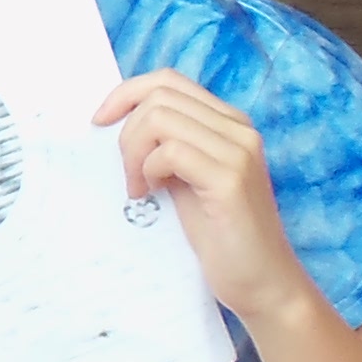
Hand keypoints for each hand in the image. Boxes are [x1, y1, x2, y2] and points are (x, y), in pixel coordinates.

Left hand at [101, 71, 309, 326]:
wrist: (261, 282)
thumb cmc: (220, 235)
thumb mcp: (186, 179)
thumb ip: (166, 146)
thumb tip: (116, 122)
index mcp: (229, 123)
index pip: (168, 80)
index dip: (126, 94)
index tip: (100, 122)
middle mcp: (239, 129)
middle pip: (159, 94)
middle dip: (126, 129)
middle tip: (127, 173)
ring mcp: (239, 151)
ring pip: (159, 117)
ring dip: (133, 152)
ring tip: (138, 187)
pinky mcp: (231, 179)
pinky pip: (170, 151)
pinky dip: (147, 169)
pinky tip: (149, 195)